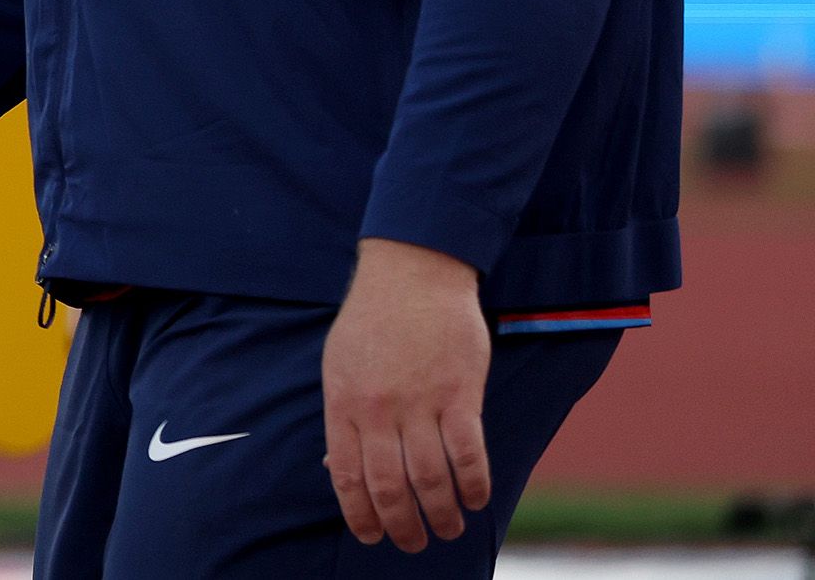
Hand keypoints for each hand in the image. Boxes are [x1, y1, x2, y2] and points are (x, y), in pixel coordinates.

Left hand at [322, 238, 491, 551]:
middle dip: (402, 526)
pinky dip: (474, 485)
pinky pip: (468, 453)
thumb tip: (338, 471)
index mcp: (343, 403)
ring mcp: (418, 402)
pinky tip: (477, 500)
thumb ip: (342, 418)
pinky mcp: (459, 393)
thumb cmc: (373, 322)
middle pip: (389, 486)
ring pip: (430, 478)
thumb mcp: (339, 366)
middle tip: (415, 543)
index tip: (373, 538)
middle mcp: (377, 409)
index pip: (346, 476)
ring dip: (442, 514)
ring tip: (449, 530)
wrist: (412, 272)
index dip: (360, 515)